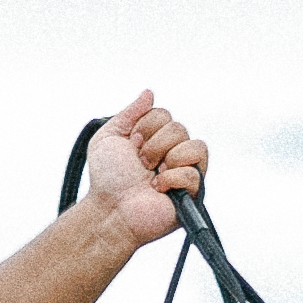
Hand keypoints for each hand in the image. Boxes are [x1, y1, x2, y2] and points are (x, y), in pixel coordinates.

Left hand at [82, 90, 206, 246]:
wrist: (109, 209)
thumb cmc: (108, 180)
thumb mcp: (110, 137)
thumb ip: (130, 112)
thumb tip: (149, 93)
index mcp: (156, 138)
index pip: (164, 114)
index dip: (144, 127)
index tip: (130, 147)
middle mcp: (173, 152)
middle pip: (179, 128)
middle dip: (153, 145)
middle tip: (139, 164)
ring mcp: (184, 171)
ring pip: (194, 145)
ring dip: (165, 159)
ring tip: (150, 176)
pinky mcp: (192, 193)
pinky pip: (194, 173)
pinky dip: (172, 179)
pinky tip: (158, 188)